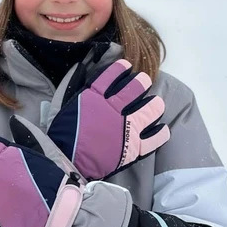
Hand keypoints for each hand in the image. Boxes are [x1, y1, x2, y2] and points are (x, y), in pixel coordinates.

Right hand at [47, 59, 169, 180]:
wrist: (67, 160)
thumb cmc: (64, 133)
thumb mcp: (66, 103)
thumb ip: (74, 84)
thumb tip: (81, 66)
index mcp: (96, 97)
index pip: (112, 75)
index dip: (121, 68)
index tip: (126, 65)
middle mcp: (114, 109)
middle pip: (136, 89)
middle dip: (142, 82)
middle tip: (144, 81)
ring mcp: (126, 128)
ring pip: (150, 110)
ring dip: (155, 104)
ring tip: (156, 103)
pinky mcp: (133, 147)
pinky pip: (154, 138)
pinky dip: (160, 132)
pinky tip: (162, 128)